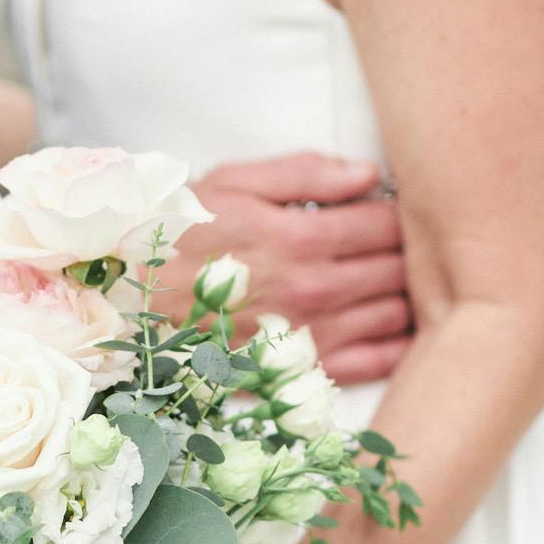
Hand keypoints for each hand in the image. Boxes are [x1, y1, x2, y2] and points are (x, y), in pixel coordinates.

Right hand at [174, 154, 412, 384]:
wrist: (130, 301)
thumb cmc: (178, 235)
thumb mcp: (232, 183)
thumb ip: (304, 172)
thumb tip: (368, 174)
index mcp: (303, 238)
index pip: (391, 223)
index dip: (405, 211)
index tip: (397, 207)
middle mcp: (316, 291)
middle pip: (403, 269)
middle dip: (413, 251)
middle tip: (407, 242)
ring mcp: (311, 336)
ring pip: (399, 314)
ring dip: (409, 295)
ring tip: (399, 279)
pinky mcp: (301, 371)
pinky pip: (376, 363)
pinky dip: (397, 346)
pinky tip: (394, 327)